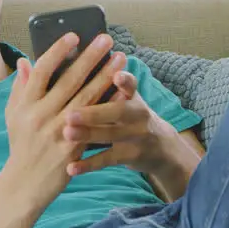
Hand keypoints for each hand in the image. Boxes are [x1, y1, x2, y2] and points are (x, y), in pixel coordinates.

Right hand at [1, 32, 126, 205]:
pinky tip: (124, 91)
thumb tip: (25, 61)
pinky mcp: (74, 146)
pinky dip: (110, 105)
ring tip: (120, 58)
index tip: (75, 36)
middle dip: (90, 58)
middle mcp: (41, 116)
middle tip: (107, 40)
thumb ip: (20, 88)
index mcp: (25, 105)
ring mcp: (59, 131)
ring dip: (106, 76)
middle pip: (70, 80)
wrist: (25, 183)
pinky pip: (96, 121)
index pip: (42, 71)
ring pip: (87, 98)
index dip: (59, 51)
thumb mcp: (13, 115)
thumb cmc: (21, 145)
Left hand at [60, 70, 176, 176]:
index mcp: (134, 97)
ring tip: (67, 134)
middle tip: (70, 114)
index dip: (125, 81)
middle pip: (117, 112)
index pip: (131, 86)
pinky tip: (70, 167)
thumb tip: (81, 59)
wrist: (161, 148)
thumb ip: (109, 83)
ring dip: (88, 135)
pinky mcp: (131, 156)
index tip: (117, 75)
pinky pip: (107, 160)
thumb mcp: (130, 98)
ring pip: (110, 136)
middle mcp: (138, 115)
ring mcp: (136, 136)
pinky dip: (88, 165)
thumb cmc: (133, 117)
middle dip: (93, 113)